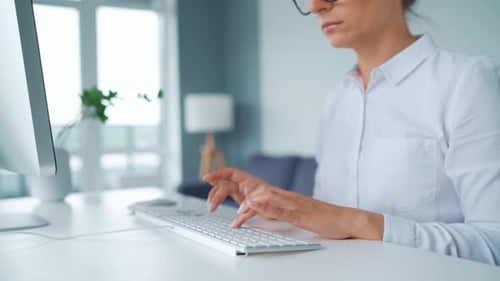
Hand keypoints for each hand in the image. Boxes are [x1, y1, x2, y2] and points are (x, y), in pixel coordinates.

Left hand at [204, 167, 383, 239]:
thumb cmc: (315, 215)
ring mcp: (288, 200)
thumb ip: (268, 207)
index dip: (224, 175)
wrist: (341, 218)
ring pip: (259, 194)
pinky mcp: (298, 211)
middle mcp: (278, 192)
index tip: (207, 178)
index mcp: (272, 192)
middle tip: (209, 196)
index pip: (243, 178)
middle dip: (223, 185)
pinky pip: (277, 207)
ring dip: (241, 202)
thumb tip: (248, 205)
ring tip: (232, 213)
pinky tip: (251, 207)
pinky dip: (263, 206)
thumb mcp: (285, 212)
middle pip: (245, 182)